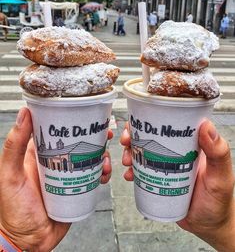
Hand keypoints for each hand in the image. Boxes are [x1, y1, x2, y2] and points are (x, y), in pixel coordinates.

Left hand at [0, 107, 111, 250]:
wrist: (28, 242)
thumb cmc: (13, 210)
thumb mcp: (10, 174)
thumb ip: (14, 146)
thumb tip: (24, 113)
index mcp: (39, 154)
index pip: (58, 131)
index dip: (73, 122)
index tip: (86, 117)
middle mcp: (56, 162)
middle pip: (79, 143)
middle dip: (94, 138)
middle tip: (106, 136)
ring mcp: (68, 176)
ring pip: (89, 159)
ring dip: (101, 156)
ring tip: (105, 161)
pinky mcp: (77, 189)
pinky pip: (93, 177)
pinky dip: (102, 174)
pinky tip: (104, 175)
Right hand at [120, 120, 234, 250]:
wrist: (208, 226)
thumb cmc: (218, 201)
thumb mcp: (221, 177)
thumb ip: (218, 153)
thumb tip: (206, 125)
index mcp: (189, 146)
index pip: (169, 125)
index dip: (151, 121)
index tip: (139, 122)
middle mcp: (175, 153)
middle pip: (150, 137)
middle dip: (134, 136)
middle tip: (127, 142)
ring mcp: (165, 167)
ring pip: (142, 153)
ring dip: (130, 153)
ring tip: (127, 161)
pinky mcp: (157, 181)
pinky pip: (141, 172)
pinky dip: (132, 171)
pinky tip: (129, 176)